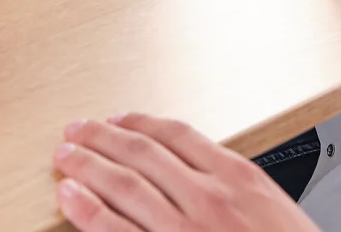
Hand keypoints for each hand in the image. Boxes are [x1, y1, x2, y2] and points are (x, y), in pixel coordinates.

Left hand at [53, 114, 318, 231]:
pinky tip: (70, 196)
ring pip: (123, 185)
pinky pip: (115, 230)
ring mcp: (183, 231)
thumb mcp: (274, 209)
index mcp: (239, 178)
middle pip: (142, 153)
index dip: (139, 122)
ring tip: (66, 156)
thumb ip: (235, 185)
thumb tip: (199, 169)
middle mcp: (209, 200)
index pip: (176, 134)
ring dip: (87, 165)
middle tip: (78, 130)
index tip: (119, 119)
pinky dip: (87, 210)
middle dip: (102, 137)